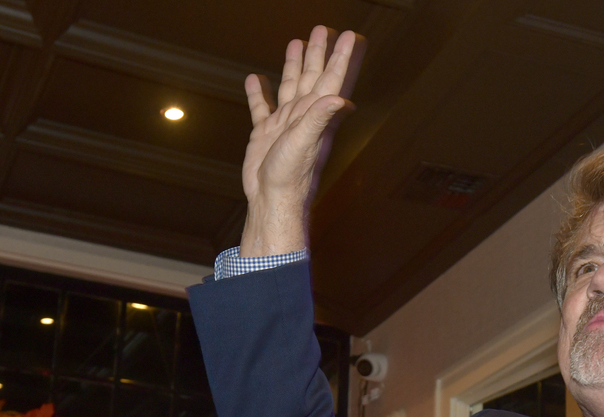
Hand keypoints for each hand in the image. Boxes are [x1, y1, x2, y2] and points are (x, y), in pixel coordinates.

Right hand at [239, 26, 363, 256]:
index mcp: (316, 114)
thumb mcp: (305, 142)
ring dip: (294, 66)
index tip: (349, 35)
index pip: (331, 78)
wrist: (270, 200)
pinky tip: (255, 79)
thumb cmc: (290, 175)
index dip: (340, 56)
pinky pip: (261, 108)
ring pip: (290, 87)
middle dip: (318, 53)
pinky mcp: (264, 134)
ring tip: (296, 43)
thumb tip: (342, 98)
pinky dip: (258, 93)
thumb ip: (320, 117)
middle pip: (312, 77)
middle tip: (322, 29)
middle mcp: (303, 116)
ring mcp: (283, 124)